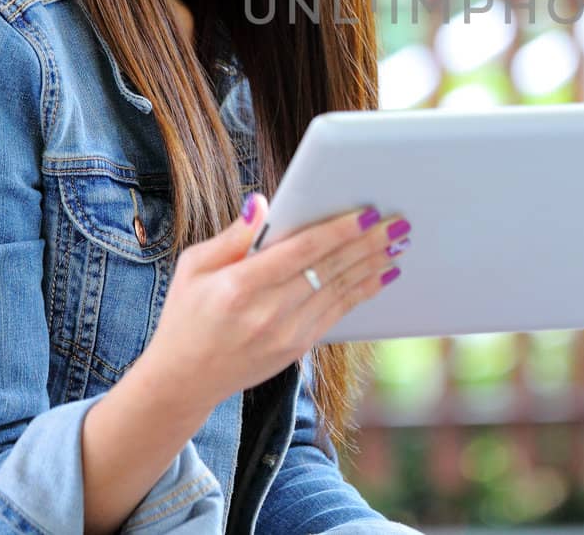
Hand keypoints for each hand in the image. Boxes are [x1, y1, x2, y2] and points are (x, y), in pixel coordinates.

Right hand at [135, 192, 408, 420]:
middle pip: (329, 269)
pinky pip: (338, 313)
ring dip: (373, 264)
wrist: (185, 379)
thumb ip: (232, 237)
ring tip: (399, 242)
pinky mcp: (296, 348)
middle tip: (398, 221)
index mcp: (239, 287)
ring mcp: (285, 334)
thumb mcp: (193, 267)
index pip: (300, 252)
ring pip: (340, 291)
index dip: (337, 231)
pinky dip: (362, 291)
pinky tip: (381, 274)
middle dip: (368, 243)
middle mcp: (266, 312)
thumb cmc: (186, 314)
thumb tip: (262, 204)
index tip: (365, 213)